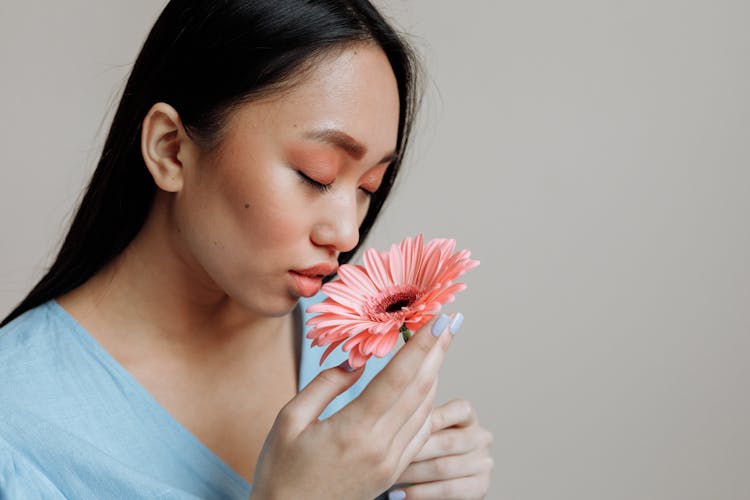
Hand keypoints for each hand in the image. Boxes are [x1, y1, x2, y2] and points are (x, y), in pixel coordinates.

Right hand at [249, 314, 457, 499]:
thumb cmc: (281, 471)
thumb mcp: (289, 420)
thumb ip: (325, 385)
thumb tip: (356, 361)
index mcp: (354, 430)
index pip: (398, 378)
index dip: (420, 346)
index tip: (438, 320)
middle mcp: (380, 446)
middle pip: (419, 390)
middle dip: (437, 352)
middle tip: (451, 322)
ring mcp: (390, 462)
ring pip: (424, 410)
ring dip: (434, 374)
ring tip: (439, 346)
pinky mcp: (392, 471)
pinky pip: (420, 431)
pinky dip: (427, 402)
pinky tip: (426, 385)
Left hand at [388, 399, 493, 499]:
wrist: (436, 478)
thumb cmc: (425, 447)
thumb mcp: (425, 429)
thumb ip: (419, 421)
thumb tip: (394, 413)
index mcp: (468, 416)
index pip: (458, 410)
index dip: (432, 417)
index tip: (404, 423)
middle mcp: (481, 437)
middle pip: (447, 442)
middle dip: (415, 450)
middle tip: (388, 455)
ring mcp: (483, 462)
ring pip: (444, 467)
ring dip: (414, 474)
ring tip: (391, 476)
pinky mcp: (480, 486)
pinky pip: (448, 490)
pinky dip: (422, 493)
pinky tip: (403, 494)